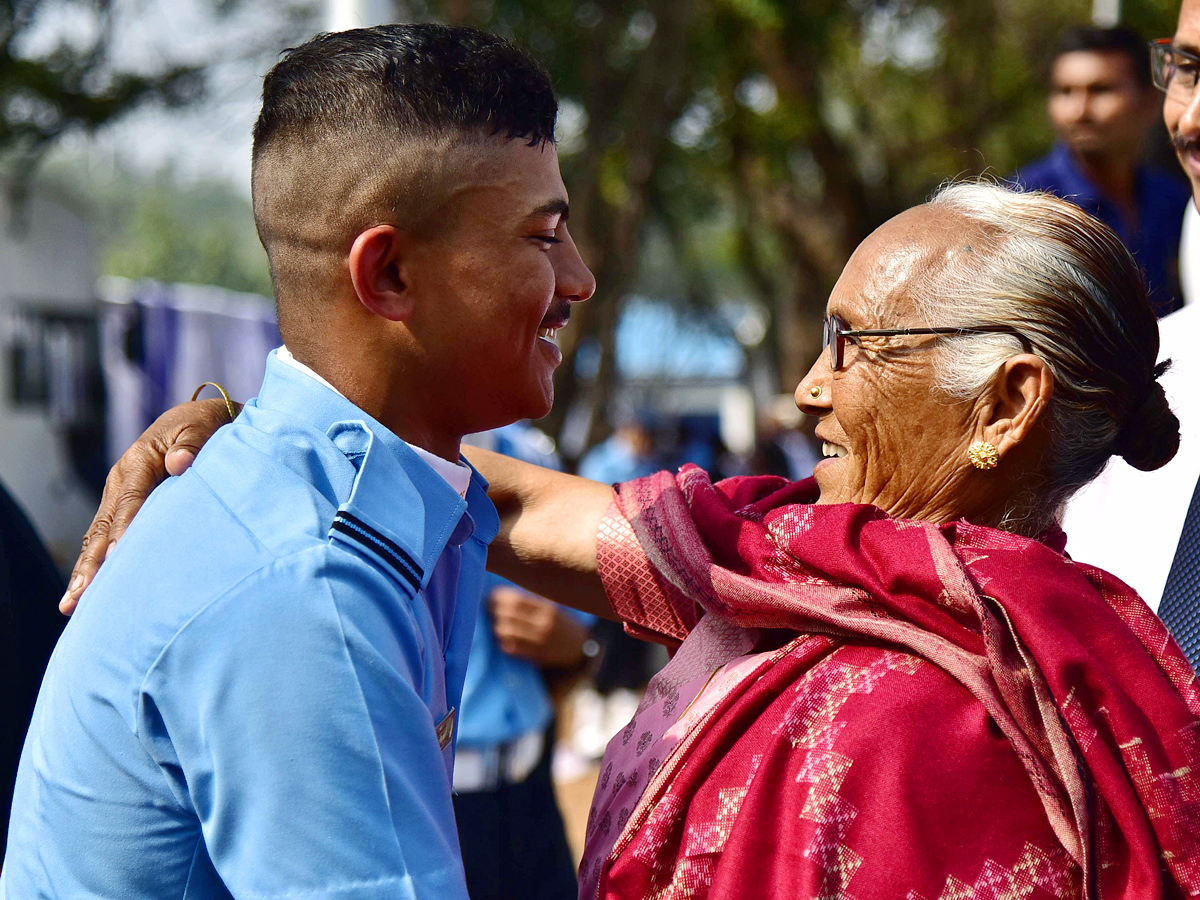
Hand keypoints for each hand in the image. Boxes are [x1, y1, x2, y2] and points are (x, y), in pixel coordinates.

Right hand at [61, 398, 235, 613]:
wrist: (198, 419)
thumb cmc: (204, 426)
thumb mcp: (201, 427)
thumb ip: (191, 445)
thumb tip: (180, 463)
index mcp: (138, 462)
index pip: (130, 501)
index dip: (124, 529)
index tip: (119, 558)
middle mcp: (121, 481)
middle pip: (103, 526)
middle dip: (91, 563)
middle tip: (79, 596)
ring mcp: (119, 496)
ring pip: (98, 537)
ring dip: (87, 570)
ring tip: (73, 604)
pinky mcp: (125, 508)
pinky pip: (106, 537)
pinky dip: (98, 563)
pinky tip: (89, 591)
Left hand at [489, 586, 587, 668]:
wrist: (579, 646)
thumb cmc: (560, 622)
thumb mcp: (552, 607)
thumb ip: (532, 601)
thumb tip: (502, 595)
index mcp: (547, 607)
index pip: (516, 599)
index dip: (500, 597)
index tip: (491, 596)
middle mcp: (544, 623)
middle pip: (509, 614)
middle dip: (495, 611)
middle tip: (489, 610)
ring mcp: (541, 640)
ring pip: (507, 632)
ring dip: (497, 627)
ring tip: (497, 624)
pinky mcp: (538, 655)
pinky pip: (513, 649)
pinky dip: (505, 643)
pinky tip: (505, 639)